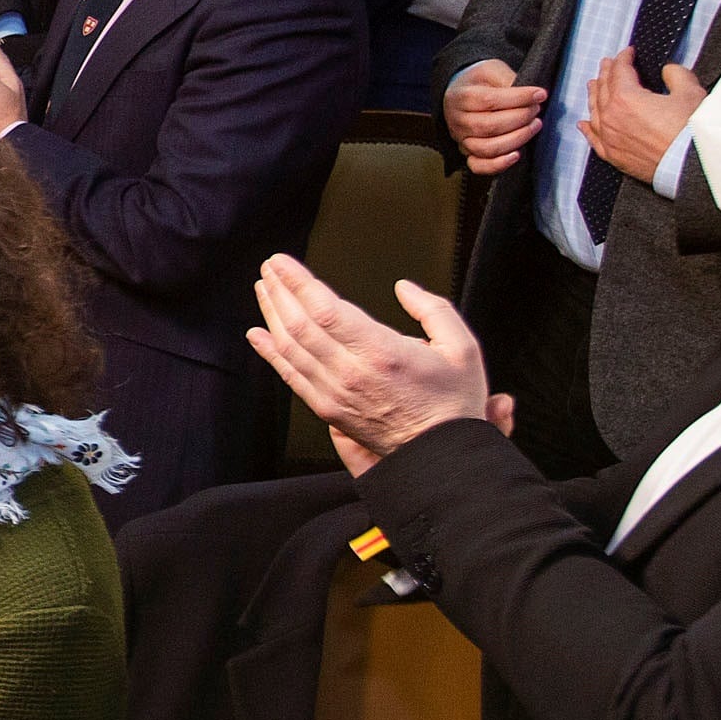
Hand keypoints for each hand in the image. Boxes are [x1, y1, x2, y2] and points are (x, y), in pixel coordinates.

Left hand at [247, 259, 503, 476]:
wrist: (441, 456)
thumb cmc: (452, 404)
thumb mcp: (462, 348)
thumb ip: (433, 310)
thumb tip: (404, 288)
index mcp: (381, 353)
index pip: (324, 309)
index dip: (297, 282)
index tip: (282, 263)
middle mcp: (350, 373)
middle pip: (299, 324)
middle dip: (279, 291)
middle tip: (268, 268)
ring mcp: (334, 393)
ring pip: (290, 347)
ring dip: (272, 315)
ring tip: (263, 290)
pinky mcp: (327, 409)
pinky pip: (291, 376)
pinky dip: (271, 353)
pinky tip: (259, 335)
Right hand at [443, 57, 544, 174]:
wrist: (461, 92)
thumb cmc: (480, 81)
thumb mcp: (491, 70)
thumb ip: (508, 79)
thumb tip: (530, 96)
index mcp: (460, 97)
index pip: (490, 101)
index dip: (519, 99)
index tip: (540, 95)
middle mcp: (457, 120)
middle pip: (490, 126)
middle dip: (520, 118)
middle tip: (537, 110)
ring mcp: (461, 139)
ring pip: (487, 148)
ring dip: (517, 139)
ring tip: (534, 126)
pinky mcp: (467, 153)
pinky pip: (479, 166)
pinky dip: (498, 164)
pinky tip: (516, 155)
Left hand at [581, 47, 705, 184]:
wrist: (692, 166)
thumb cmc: (691, 131)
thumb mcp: (690, 92)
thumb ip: (676, 75)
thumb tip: (668, 71)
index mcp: (625, 97)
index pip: (620, 71)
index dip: (624, 58)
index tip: (628, 52)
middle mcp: (610, 117)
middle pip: (603, 89)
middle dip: (606, 73)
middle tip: (607, 64)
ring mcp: (609, 138)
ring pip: (595, 111)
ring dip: (594, 95)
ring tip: (594, 85)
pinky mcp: (614, 156)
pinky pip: (594, 139)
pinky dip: (588, 129)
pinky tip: (583, 124)